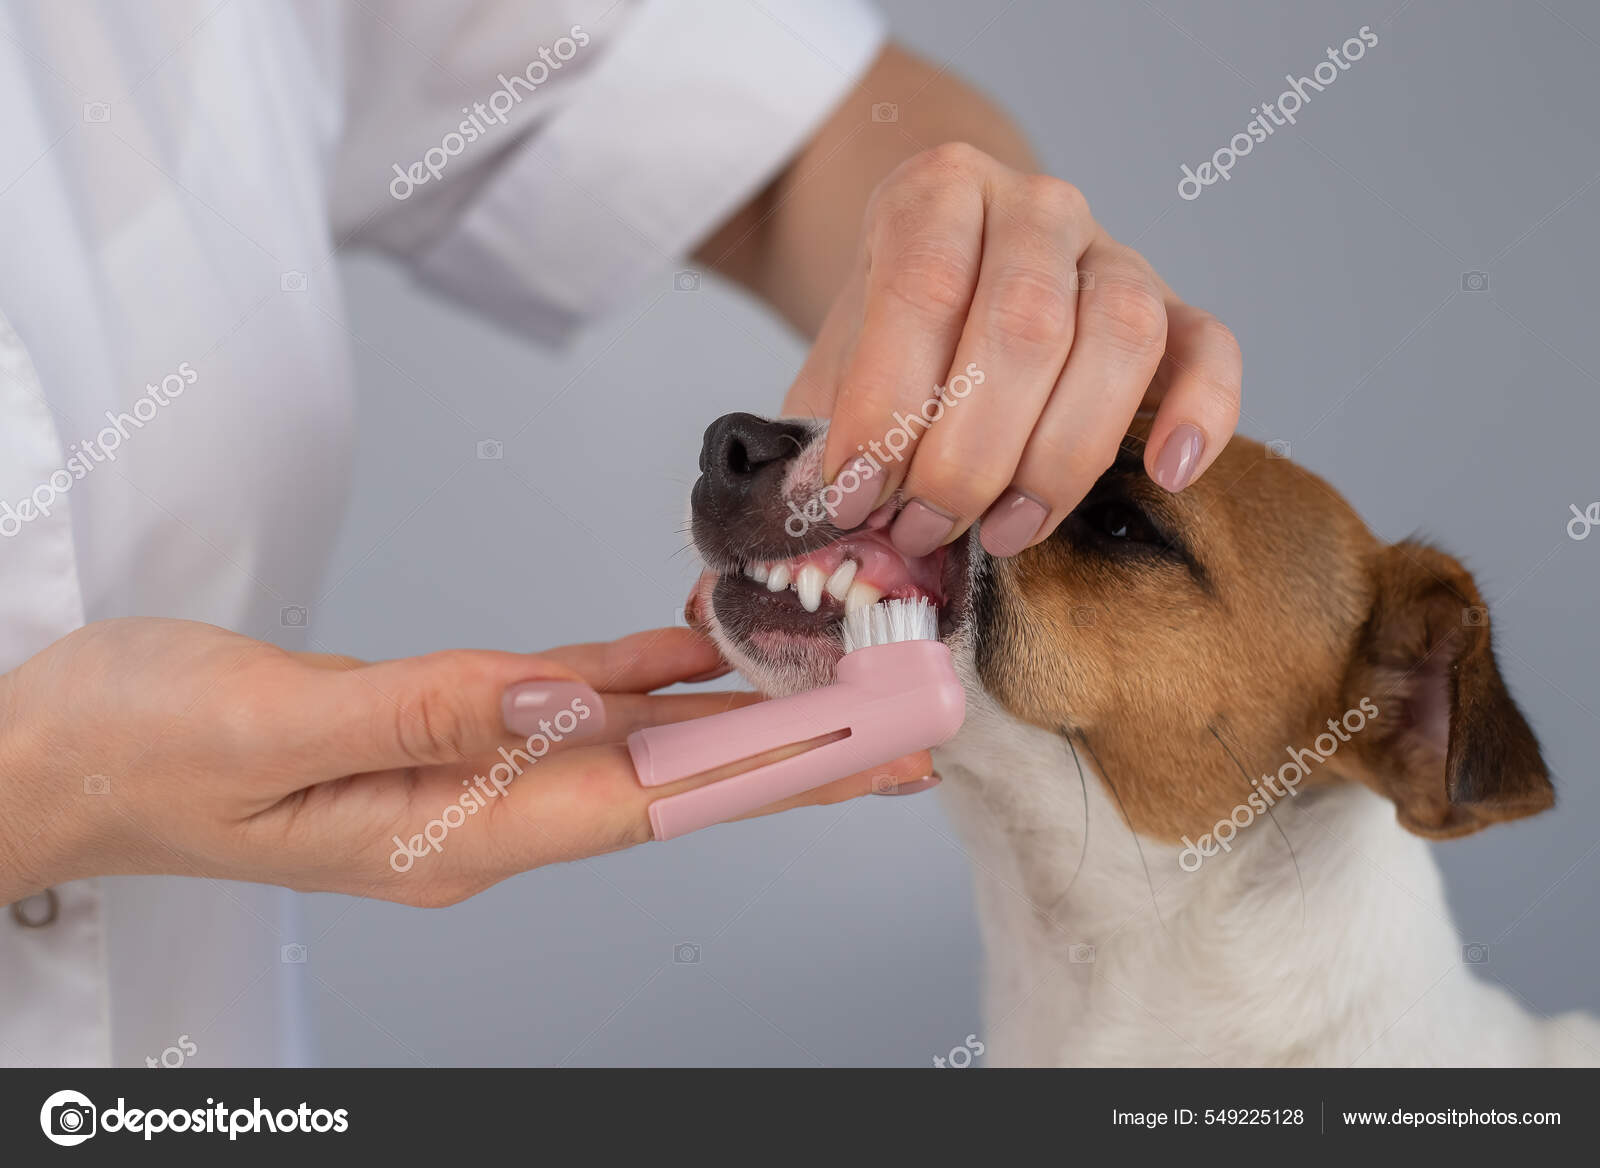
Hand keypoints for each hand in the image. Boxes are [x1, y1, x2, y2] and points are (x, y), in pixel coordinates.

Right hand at [0, 619, 930, 906]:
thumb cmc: (135, 746)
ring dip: (737, 720)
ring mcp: (465, 781)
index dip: (771, 774)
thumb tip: (568, 695)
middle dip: (794, 759)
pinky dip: (640, 680)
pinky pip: (566, 708)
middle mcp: (480, 818)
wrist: (51, 757)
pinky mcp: (442, 736)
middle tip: (909, 729)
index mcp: (450, 831)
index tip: (876, 753)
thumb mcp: (266, 726)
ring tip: (840, 691)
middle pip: (673, 787)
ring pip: (635, 748)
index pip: (651, 805)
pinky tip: (693, 652)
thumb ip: (423, 713)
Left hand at [783, 142, 1241, 557]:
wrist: (946, 266)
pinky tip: (1166, 473)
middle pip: (1025, 325)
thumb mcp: (838, 357)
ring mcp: (1115, 251)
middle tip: (926, 529)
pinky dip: (1201, 413)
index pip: (923, 289)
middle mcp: (1036, 207)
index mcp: (939, 191)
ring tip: (1005, 531)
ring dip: (1059, 456)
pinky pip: (1211, 348)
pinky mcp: (1175, 308)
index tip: (854, 496)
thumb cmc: (892, 330)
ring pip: (1120, 336)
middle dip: (968, 454)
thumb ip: (831, 422)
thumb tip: (821, 510)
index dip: (887, 407)